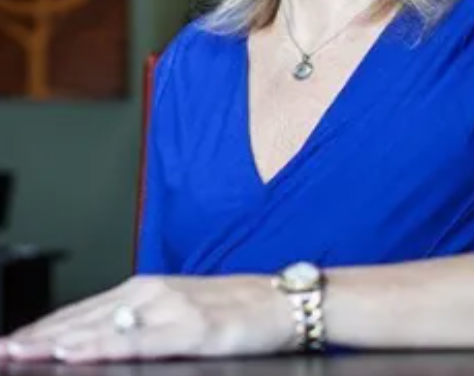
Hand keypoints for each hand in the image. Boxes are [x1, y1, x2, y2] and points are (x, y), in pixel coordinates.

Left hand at [0, 274, 295, 361]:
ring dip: (59, 340)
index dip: (44, 328)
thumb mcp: (178, 312)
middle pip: (84, 318)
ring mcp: (171, 308)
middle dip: (39, 337)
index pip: (83, 310)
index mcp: (145, 288)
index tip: (12, 342)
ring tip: (23, 352)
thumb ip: (141, 324)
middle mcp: (151, 292)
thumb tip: (102, 341)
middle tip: (4, 350)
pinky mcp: (192, 329)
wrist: (280, 301)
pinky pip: (140, 341)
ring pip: (103, 327)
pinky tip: (78, 351)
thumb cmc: (232, 309)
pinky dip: (104, 345)